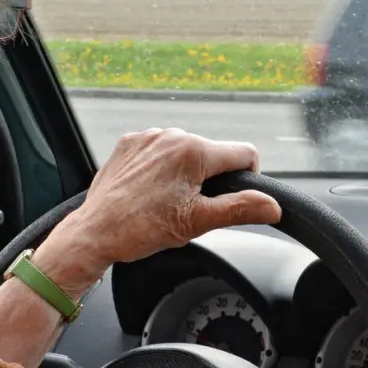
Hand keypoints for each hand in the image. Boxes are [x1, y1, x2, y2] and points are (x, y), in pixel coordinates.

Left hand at [38, 128, 282, 293]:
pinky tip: (148, 191)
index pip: (244, 154)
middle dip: (210, 178)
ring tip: (165, 201)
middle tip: (189, 208)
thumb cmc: (141, 229)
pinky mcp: (129, 142)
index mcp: (193, 151)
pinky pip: (159, 149)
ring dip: (185, 173)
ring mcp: (148, 136)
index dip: (248, 177)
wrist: (95, 232)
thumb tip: (272, 205)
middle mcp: (171, 135)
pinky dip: (161, 167)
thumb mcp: (198, 222)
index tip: (231, 198)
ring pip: (185, 151)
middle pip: (213, 154)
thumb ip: (240, 209)